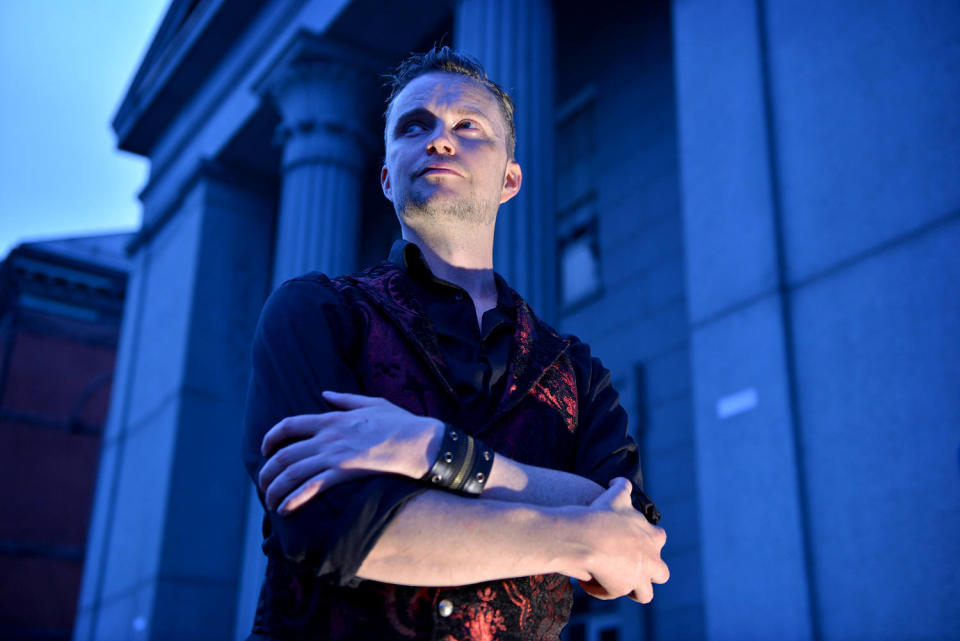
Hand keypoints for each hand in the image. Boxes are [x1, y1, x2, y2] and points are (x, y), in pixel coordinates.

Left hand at [258, 391, 443, 513]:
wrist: (417, 441)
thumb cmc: (400, 422)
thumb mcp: (372, 402)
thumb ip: (345, 399)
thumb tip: (325, 394)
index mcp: (332, 418)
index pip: (289, 425)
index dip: (271, 437)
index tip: (265, 449)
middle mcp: (327, 436)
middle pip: (284, 454)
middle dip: (267, 472)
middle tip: (264, 484)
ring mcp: (334, 455)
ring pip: (291, 473)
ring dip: (275, 489)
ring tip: (270, 502)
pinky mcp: (343, 472)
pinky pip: (310, 488)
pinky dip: (293, 499)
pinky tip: (285, 510)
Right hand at [576, 477, 668, 602]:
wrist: (584, 535)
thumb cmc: (598, 514)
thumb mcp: (614, 496)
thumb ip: (621, 487)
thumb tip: (618, 481)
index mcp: (652, 536)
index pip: (658, 540)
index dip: (644, 543)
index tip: (624, 541)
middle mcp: (652, 558)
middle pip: (661, 573)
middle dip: (646, 572)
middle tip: (622, 565)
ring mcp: (639, 576)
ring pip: (645, 593)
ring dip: (629, 588)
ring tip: (607, 579)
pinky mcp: (623, 588)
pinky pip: (612, 593)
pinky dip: (602, 590)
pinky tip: (586, 581)